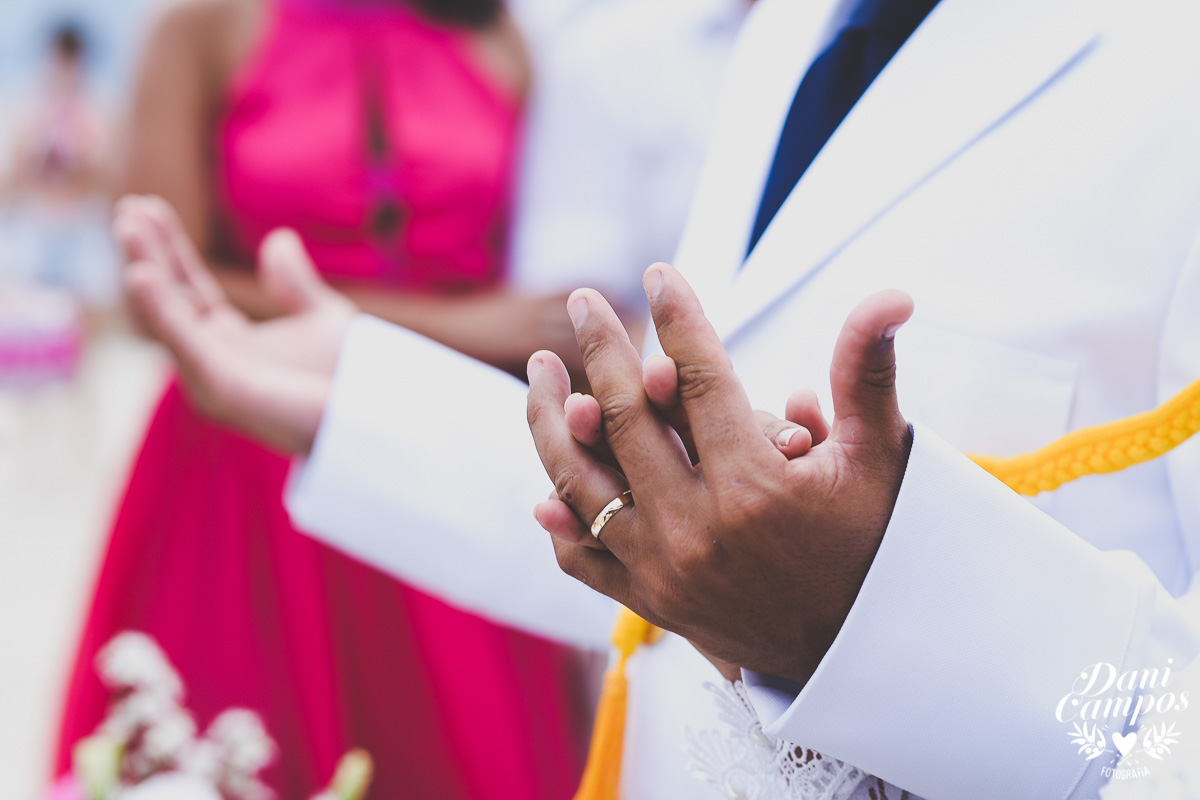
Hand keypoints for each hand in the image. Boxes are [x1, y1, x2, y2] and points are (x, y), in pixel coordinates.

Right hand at [117, 195, 355, 453]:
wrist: (374, 418)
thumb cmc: (349, 381)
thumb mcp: (321, 316)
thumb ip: (294, 283)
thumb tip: (278, 239)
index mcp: (228, 343)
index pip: (186, 287)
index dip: (167, 248)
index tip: (147, 207)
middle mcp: (211, 361)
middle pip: (168, 299)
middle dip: (147, 254)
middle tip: (129, 208)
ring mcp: (211, 378)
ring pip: (166, 318)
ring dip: (145, 271)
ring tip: (129, 226)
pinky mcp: (222, 391)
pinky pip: (184, 346)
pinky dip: (160, 311)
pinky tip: (140, 274)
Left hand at [526, 263, 912, 684]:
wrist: (859, 654)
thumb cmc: (874, 543)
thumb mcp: (880, 459)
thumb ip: (868, 372)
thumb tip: (893, 291)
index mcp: (755, 487)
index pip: (700, 377)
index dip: (677, 317)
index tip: (658, 273)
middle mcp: (697, 529)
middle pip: (626, 419)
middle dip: (602, 349)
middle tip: (583, 301)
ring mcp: (663, 570)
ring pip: (580, 482)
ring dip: (550, 419)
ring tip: (539, 367)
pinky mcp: (649, 602)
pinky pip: (583, 555)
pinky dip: (560, 518)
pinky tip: (544, 481)